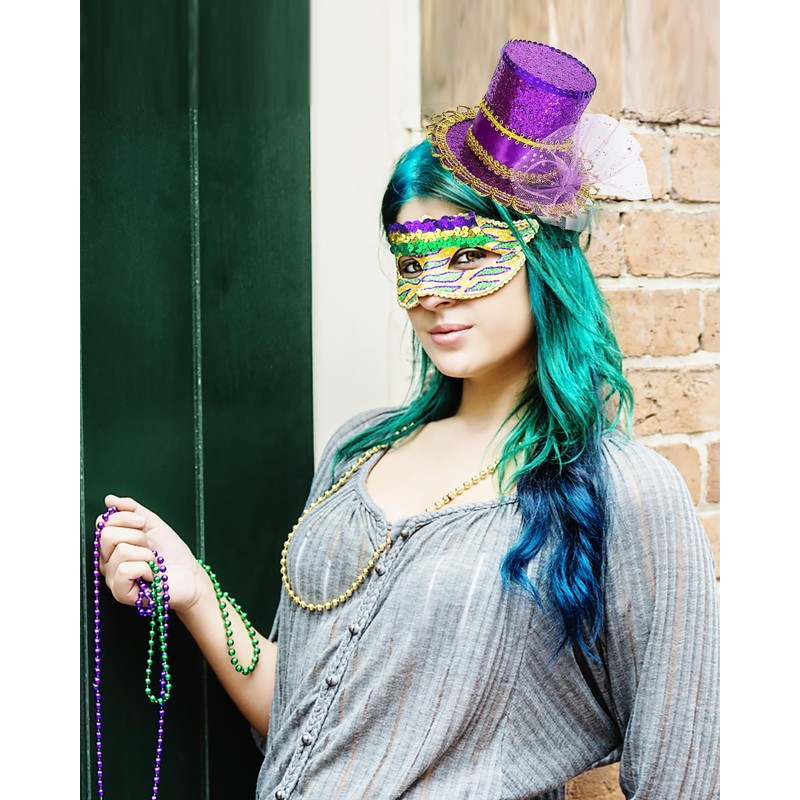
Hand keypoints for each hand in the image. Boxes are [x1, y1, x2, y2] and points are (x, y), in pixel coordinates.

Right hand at [97, 494, 204, 613]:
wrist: (190, 575)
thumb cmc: (171, 553)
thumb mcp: (152, 524)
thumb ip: (132, 510)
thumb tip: (109, 499)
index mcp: (112, 545)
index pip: (102, 523)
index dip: (125, 518)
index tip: (143, 524)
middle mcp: (107, 562)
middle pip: (106, 535)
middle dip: (136, 536)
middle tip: (150, 547)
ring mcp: (112, 578)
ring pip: (120, 551)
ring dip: (146, 554)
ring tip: (153, 563)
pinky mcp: (121, 593)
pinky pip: (125, 570)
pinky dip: (146, 568)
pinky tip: (151, 575)